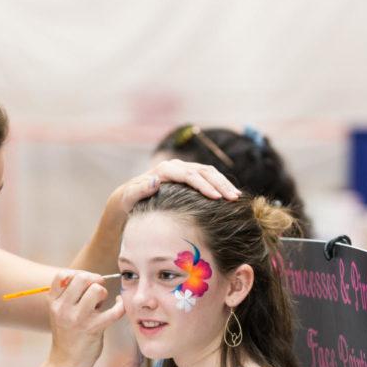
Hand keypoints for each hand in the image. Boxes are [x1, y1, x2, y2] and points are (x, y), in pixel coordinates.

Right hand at [47, 270, 124, 366]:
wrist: (66, 363)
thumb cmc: (67, 335)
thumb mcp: (59, 313)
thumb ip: (69, 295)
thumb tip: (91, 277)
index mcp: (53, 303)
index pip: (62, 275)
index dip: (77, 273)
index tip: (85, 282)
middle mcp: (63, 308)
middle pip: (82, 278)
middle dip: (94, 280)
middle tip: (97, 290)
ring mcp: (78, 318)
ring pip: (97, 290)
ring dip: (103, 294)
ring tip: (101, 304)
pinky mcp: (94, 328)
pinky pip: (115, 310)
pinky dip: (121, 305)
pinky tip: (119, 304)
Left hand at [111, 158, 240, 214]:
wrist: (130, 197)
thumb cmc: (130, 200)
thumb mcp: (130, 197)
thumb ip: (139, 190)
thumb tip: (154, 181)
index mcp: (165, 170)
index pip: (189, 176)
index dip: (204, 186)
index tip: (217, 198)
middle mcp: (176, 166)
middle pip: (203, 171)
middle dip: (220, 184)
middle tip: (233, 198)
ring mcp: (184, 169)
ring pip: (209, 172)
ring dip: (224, 183)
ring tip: (236, 197)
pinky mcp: (190, 175)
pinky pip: (209, 177)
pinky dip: (221, 185)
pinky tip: (231, 195)